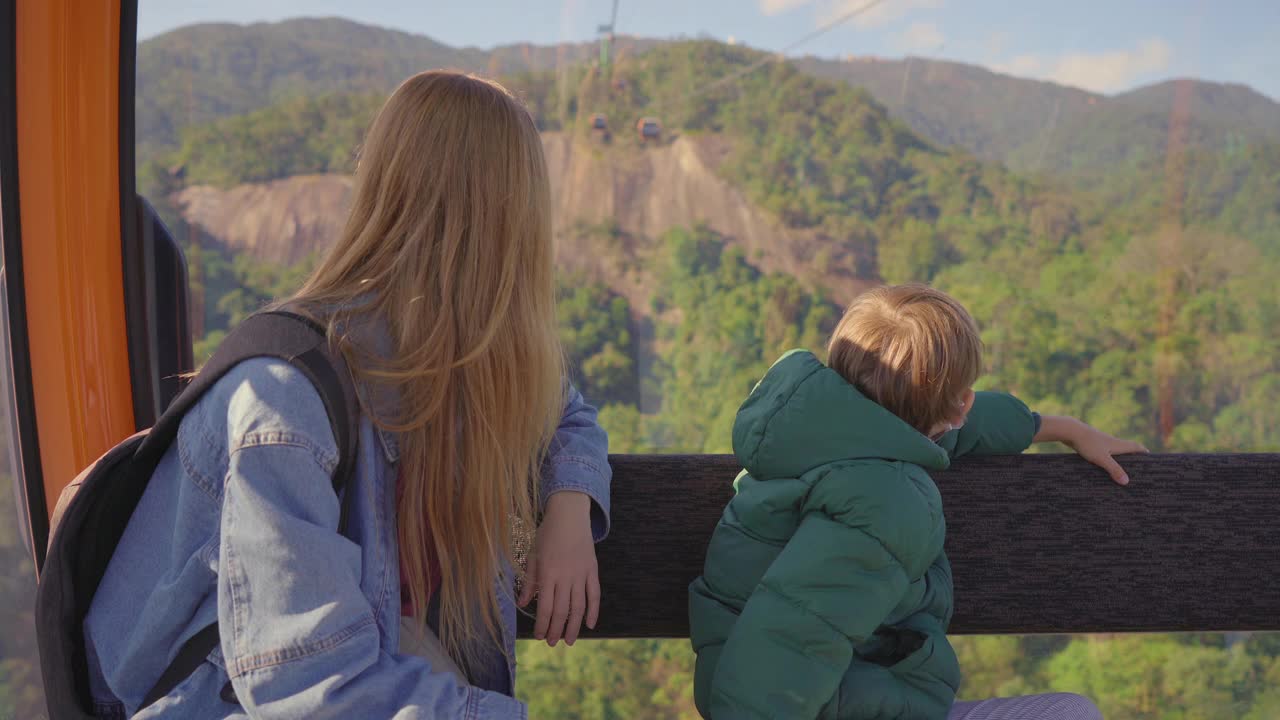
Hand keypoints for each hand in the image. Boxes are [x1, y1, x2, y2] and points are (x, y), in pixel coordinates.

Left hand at [517, 491, 599, 645]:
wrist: (570, 515)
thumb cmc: (548, 534)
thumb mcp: (533, 555)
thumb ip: (530, 581)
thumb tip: (522, 603)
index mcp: (548, 573)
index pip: (545, 607)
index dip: (542, 625)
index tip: (539, 636)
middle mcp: (565, 576)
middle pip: (562, 611)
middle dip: (556, 630)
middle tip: (552, 643)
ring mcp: (581, 574)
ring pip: (579, 607)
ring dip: (574, 626)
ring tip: (569, 640)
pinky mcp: (592, 570)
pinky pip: (594, 595)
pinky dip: (594, 611)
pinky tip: (590, 624)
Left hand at [1036, 415, 1148, 484]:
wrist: (1070, 431)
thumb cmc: (1088, 444)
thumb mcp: (1102, 459)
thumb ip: (1114, 470)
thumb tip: (1127, 482)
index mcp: (1118, 444)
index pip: (1136, 447)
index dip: (1144, 452)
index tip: (1151, 459)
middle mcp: (1112, 442)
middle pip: (1128, 448)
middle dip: (1134, 457)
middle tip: (1140, 467)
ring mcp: (1102, 443)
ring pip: (1115, 451)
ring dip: (1120, 458)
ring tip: (1122, 470)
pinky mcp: (1092, 444)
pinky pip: (1104, 452)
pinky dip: (1108, 459)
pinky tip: (1103, 467)